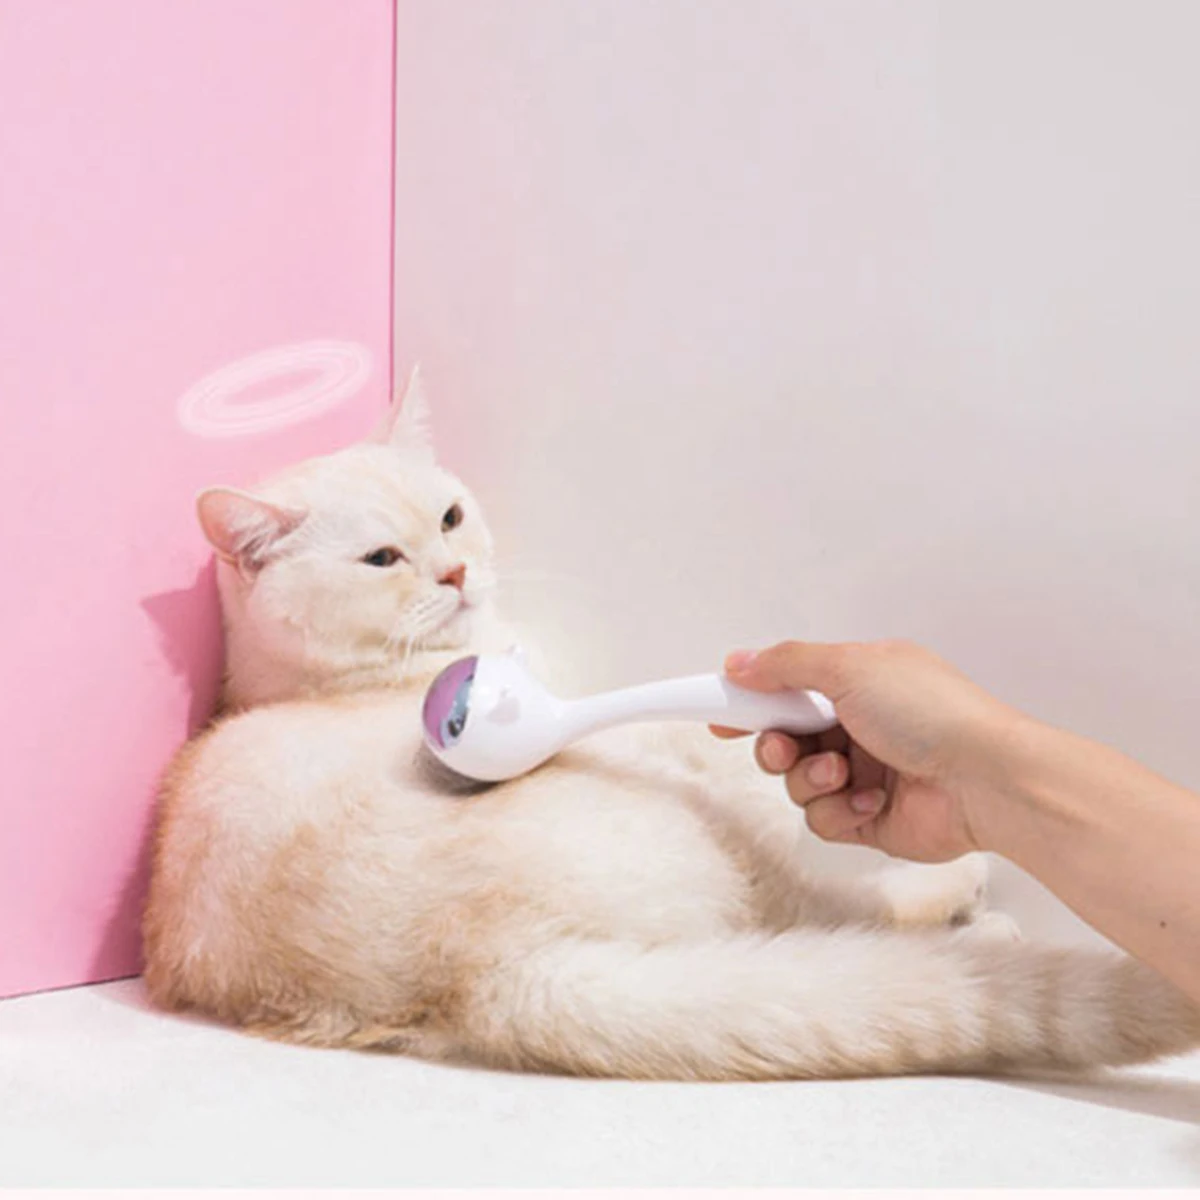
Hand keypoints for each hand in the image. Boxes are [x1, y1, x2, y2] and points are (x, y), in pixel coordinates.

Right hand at [712, 640, 1023, 861]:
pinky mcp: (871, 819)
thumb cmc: (932, 714)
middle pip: (785, 739)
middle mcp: (860, 726)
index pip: (789, 687)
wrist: (986, 780)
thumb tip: (739, 661)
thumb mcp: (849, 667)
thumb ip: (786, 663)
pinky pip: (823, 819)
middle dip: (777, 746)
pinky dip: (839, 811)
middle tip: (783, 747)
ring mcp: (865, 774)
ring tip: (841, 775)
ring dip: (810, 779)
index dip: (752, 700)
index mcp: (858, 681)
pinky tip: (870, 802)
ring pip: (798, 782)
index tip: (720, 712)